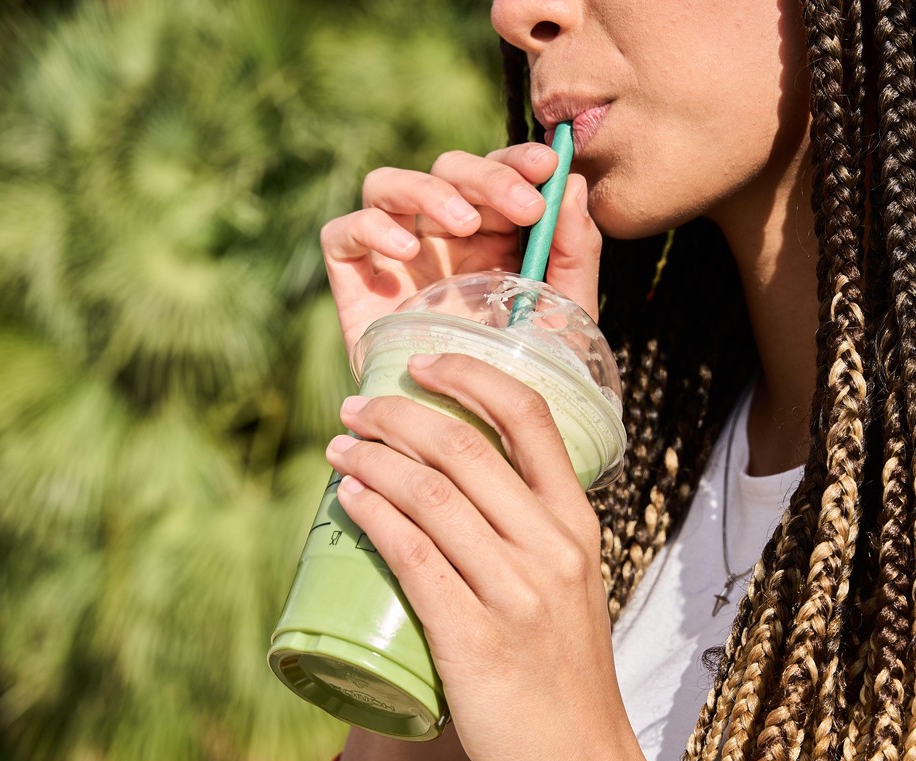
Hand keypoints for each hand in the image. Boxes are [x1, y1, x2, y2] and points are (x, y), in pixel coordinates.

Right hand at [320, 143, 601, 356]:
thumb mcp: (562, 319)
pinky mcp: (354, 283)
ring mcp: (392, 257)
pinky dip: (370, 228)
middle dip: (484, 177)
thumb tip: (573, 184)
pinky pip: (342, 233)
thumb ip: (573, 254)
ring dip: (427, 191)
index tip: (546, 166)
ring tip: (464, 222)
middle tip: (521, 206)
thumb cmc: (519, 381)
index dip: (516, 161)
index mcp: (490, 237)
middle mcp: (438, 238)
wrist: (470, 445)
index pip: (496, 175)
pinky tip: (405, 252)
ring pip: (388, 185)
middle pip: (445, 170)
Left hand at [323, 352, 649, 760]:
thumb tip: (449, 502)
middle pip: (464, 448)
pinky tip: (348, 498)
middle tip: (353, 410)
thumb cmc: (565, 687)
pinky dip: (374, 515)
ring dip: (372, 460)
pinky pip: (414, 555)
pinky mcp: (476, 639)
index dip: (470, 376)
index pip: (529, 418)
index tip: (423, 363)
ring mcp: (516, 593)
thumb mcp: (569, 596)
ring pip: (431, 495)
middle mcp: (553, 549)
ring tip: (337, 449)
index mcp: (579, 528)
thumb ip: (526, 547)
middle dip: (397, 416)